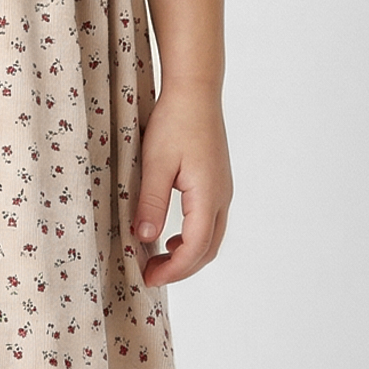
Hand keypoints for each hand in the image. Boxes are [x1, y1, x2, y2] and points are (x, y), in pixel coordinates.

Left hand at [130, 85, 231, 284]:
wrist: (196, 90)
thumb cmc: (175, 121)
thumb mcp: (156, 162)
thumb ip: (152, 202)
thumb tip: (145, 238)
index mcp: (208, 196)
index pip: (194, 249)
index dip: (172, 270)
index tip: (147, 278)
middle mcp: (221, 197)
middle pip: (207, 249)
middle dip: (180, 268)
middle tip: (150, 274)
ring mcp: (222, 189)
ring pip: (211, 236)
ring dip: (188, 254)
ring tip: (158, 258)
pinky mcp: (217, 181)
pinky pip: (210, 221)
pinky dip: (193, 237)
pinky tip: (171, 234)